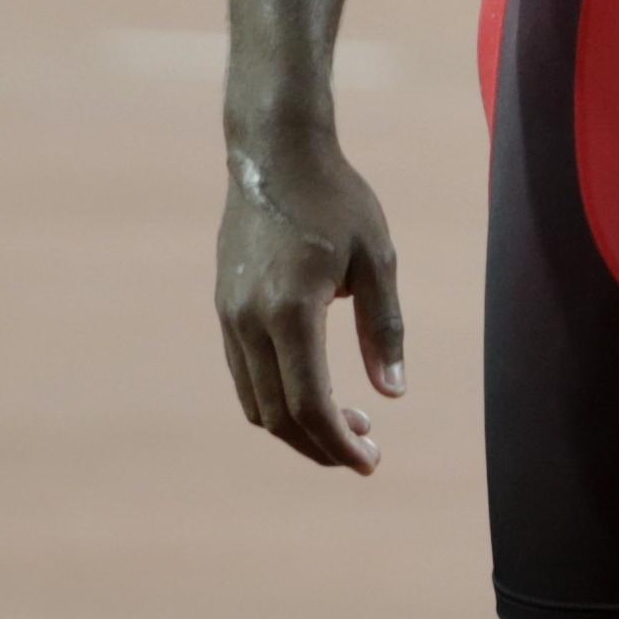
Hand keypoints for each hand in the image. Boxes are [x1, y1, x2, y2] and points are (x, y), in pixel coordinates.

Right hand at [218, 131, 406, 473]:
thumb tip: (393, 394)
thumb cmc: (338, 201)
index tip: (369, 463)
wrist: (275, 156)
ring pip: (255, 402)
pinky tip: (316, 395)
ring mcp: (229, 317)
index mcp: (291, 310)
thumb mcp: (378, 259)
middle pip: (278, 415)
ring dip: (298, 428)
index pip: (310, 403)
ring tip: (350, 428)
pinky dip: (277, 400)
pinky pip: (246, 375)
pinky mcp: (225, 309)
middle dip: (321, 445)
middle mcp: (249, 321)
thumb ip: (384, 328)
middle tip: (366, 455)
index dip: (339, 443)